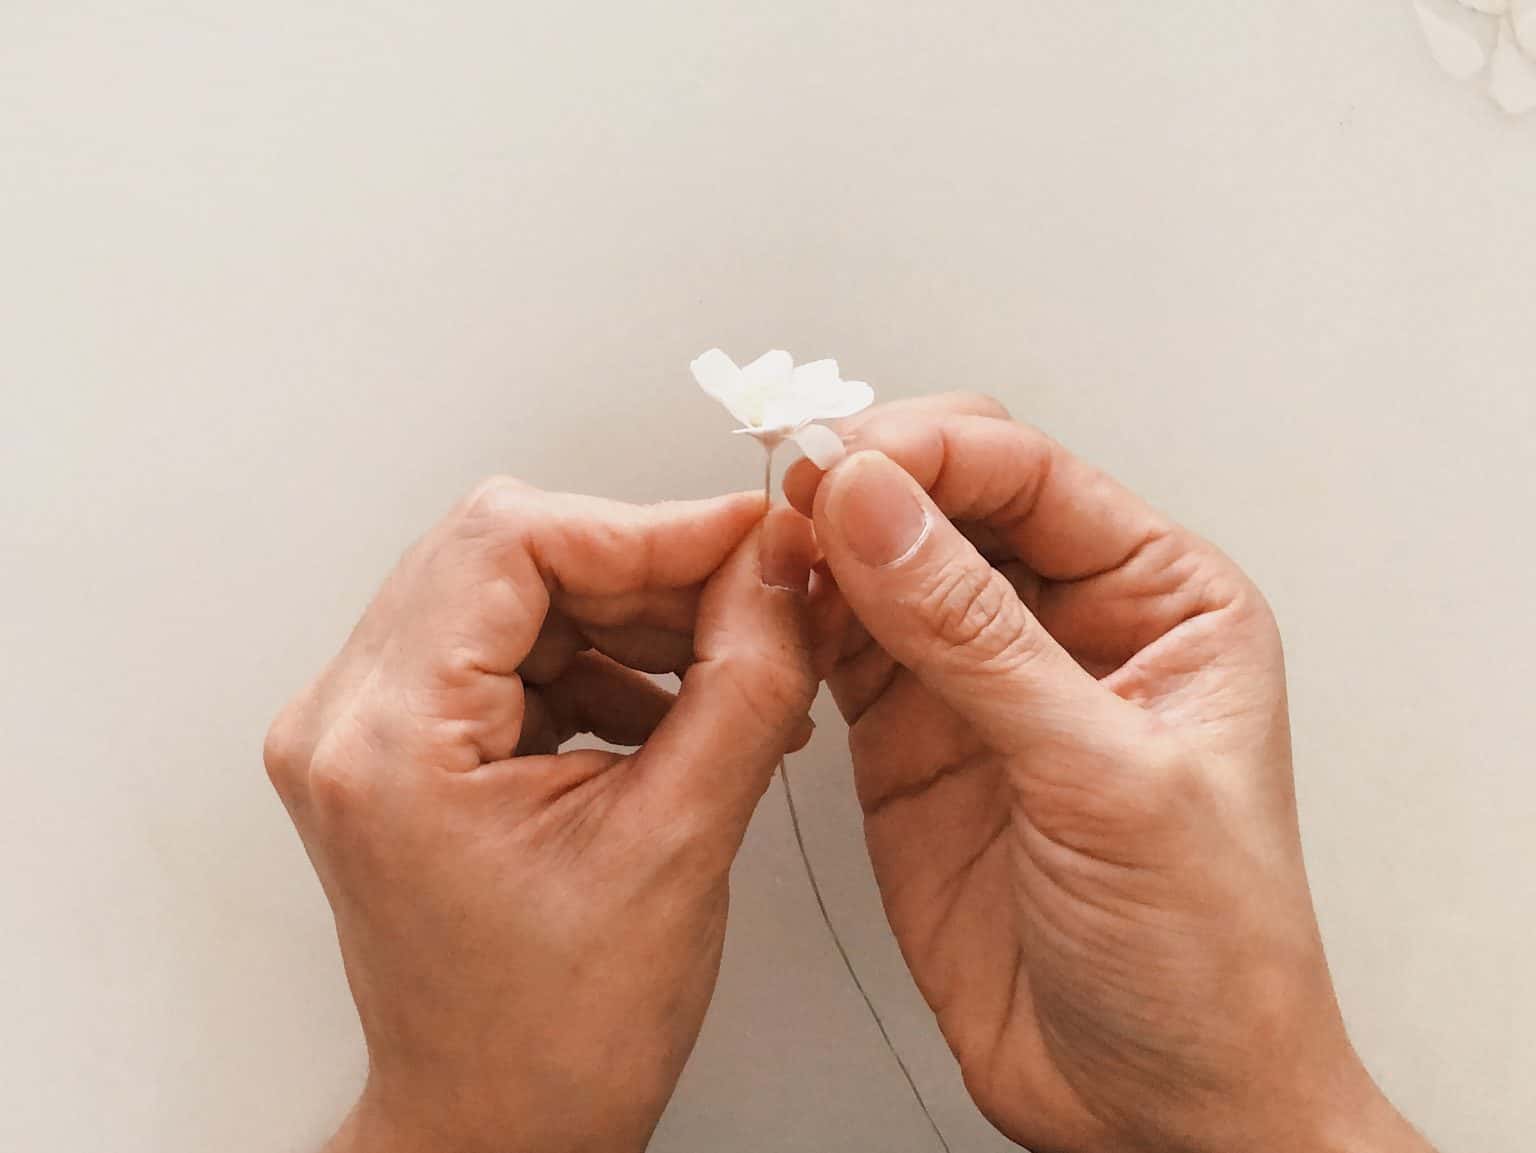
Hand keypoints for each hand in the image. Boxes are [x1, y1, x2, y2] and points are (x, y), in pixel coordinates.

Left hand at [264, 480, 817, 1152]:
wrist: (497, 1128)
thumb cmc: (553, 1042)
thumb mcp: (678, 847)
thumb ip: (742, 683)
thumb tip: (780, 571)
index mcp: (388, 743)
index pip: (509, 544)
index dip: (647, 527)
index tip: (745, 539)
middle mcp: (348, 722)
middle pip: (506, 554)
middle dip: (645, 569)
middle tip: (750, 595)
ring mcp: (367, 731)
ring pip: (513, 593)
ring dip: (629, 615)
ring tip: (724, 666)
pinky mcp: (403, 743)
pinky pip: (507, 648)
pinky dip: (599, 659)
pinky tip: (672, 703)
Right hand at [786, 397, 1432, 1152]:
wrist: (1149, 1106)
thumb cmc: (1204, 956)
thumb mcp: (1106, 780)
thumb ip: (976, 637)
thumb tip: (876, 506)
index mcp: (1160, 602)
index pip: (1030, 475)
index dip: (931, 454)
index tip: (844, 463)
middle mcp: (1068, 625)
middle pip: (949, 501)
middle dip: (868, 484)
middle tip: (790, 492)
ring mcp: (980, 683)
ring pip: (884, 568)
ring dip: (821, 549)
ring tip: (765, 548)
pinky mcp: (911, 741)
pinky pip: (844, 648)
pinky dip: (798, 622)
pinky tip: (769, 612)